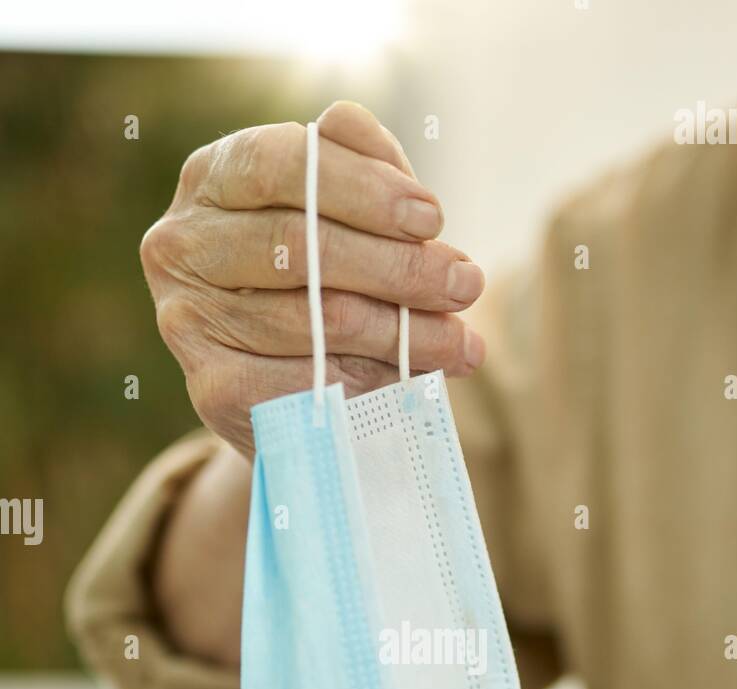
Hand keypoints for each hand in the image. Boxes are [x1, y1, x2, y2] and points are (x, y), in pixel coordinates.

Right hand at [140, 101, 485, 457]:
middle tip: (465, 285)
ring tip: (460, 342)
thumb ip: (363, 168)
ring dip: (402, 333)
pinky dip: (369, 382)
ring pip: (314, 321)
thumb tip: (389, 168)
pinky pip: (306, 382)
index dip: (362, 189)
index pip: (278, 163)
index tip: (431, 218)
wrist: (277, 380)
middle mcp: (182, 243)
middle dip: (398, 267)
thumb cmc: (318, 273)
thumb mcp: (342, 207)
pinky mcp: (211, 389)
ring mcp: (187, 319)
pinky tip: (410, 381)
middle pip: (300, 246)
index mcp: (211, 178)